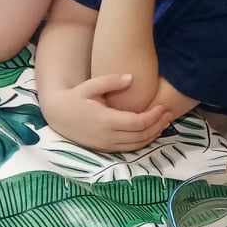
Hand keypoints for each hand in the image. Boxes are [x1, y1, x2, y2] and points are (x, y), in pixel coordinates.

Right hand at [41, 74, 174, 151]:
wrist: (57, 115)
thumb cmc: (75, 97)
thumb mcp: (89, 86)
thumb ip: (110, 81)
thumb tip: (132, 77)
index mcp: (105, 120)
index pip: (138, 123)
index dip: (153, 116)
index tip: (163, 106)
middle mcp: (107, 136)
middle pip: (141, 135)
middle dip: (158, 125)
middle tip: (169, 113)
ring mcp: (106, 144)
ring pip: (137, 145)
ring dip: (153, 135)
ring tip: (164, 122)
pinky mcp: (105, 148)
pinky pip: (130, 148)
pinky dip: (143, 141)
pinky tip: (152, 131)